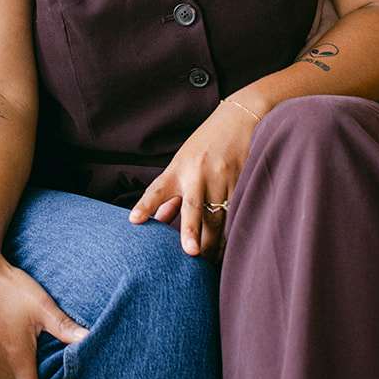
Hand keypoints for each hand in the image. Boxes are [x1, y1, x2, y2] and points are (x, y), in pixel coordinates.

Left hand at [129, 98, 259, 258]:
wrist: (242, 117)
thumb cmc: (207, 143)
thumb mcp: (184, 162)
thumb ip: (171, 194)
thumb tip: (158, 222)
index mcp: (179, 168)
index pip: (158, 189)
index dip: (146, 205)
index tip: (134, 221)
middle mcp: (198, 173)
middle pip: (193, 208)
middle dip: (191, 232)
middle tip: (191, 256)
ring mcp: (221, 177)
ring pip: (219, 216)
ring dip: (216, 242)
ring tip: (211, 261)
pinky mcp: (243, 180)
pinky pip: (238, 211)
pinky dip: (235, 231)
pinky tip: (233, 246)